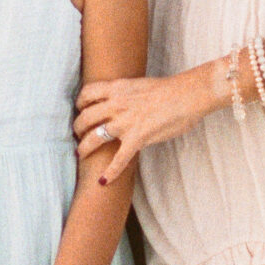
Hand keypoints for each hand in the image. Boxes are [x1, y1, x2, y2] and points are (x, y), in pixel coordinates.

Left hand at [75, 65, 214, 182]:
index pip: (87, 93)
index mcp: (117, 88)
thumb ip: (127, 94)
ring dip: (84, 147)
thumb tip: (124, 103)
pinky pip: (119, 159)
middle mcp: (116, 104)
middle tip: (78, 134)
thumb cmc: (170, 89)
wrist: (187, 95)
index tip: (80, 109)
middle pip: (86, 117)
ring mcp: (125, 123)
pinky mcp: (137, 138)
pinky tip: (103, 181)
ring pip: (94, 137)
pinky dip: (110, 172)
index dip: (80, 102)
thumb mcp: (140, 84)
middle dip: (78, 127)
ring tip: (80, 153)